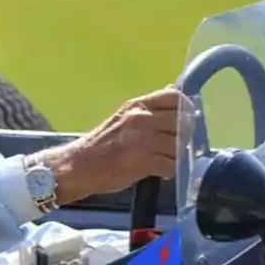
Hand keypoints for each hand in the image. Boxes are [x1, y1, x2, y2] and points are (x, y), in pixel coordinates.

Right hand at [33, 87, 193, 205]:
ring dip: (176, 156)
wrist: (79, 166)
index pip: (175, 97)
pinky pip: (171, 165)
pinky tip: (158, 171)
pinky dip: (168, 171)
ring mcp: (143, 139)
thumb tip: (173, 93)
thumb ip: (149, 109)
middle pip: (182, 123)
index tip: (184, 122)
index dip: (185, 110)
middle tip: (174, 147)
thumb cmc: (102, 144)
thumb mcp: (124, 117)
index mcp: (137, 105)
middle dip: (183, 137)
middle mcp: (141, 117)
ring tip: (163, 160)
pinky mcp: (143, 160)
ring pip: (179, 146)